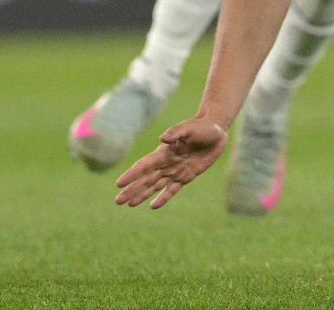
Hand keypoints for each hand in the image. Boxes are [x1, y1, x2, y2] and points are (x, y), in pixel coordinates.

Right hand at [113, 116, 227, 209]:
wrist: (216, 131)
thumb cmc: (202, 127)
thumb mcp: (190, 128)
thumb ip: (176, 133)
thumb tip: (162, 138)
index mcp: (164, 152)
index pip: (144, 165)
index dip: (131, 175)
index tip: (119, 184)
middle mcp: (166, 163)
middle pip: (145, 179)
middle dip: (132, 190)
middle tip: (117, 201)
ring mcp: (175, 171)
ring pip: (155, 186)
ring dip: (142, 195)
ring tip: (129, 204)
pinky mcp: (186, 176)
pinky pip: (172, 190)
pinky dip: (163, 198)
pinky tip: (153, 206)